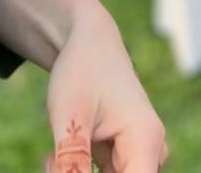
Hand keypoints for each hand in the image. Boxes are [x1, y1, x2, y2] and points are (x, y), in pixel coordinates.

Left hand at [44, 5, 166, 172]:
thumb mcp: (71, 119)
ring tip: (52, 156)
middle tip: (51, 159)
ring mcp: (138, 153)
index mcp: (146, 141)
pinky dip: (79, 172)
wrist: (88, 41)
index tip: (70, 169)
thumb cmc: (82, 71)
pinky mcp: (124, 154)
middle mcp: (150, 150)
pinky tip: (58, 155)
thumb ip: (72, 162)